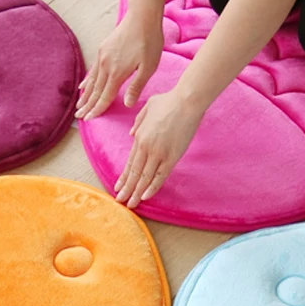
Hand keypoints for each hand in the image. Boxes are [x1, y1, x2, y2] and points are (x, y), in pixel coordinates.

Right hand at [76, 11, 163, 120]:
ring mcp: (102, 57)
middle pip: (95, 91)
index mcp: (117, 73)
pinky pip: (93, 70)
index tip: (88, 120)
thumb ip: (136, 86)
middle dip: (87, 105)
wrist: (142, 17)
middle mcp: (106, 66)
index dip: (97, 110)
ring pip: (92, 81)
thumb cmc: (149, 42)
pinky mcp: (103, 49)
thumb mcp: (148, 67)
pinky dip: (87, 80)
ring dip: (85, 95)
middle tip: (78, 117)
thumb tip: (127, 104)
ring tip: (78, 105)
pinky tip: (83, 86)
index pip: (105, 97)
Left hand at [115, 88, 204, 208]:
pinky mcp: (172, 156)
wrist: (186, 101)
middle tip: (120, 201)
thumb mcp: (147, 108)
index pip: (130, 162)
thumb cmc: (169, 102)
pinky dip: (152, 187)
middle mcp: (146, 147)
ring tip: (131, 204)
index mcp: (140, 137)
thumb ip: (138, 122)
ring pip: (145, 177)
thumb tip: (132, 134)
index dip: (124, 177)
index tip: (118, 187)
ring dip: (137, 192)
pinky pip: (161, 176)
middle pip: (135, 173)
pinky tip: (145, 196)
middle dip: (127, 189)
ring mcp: (159, 153)